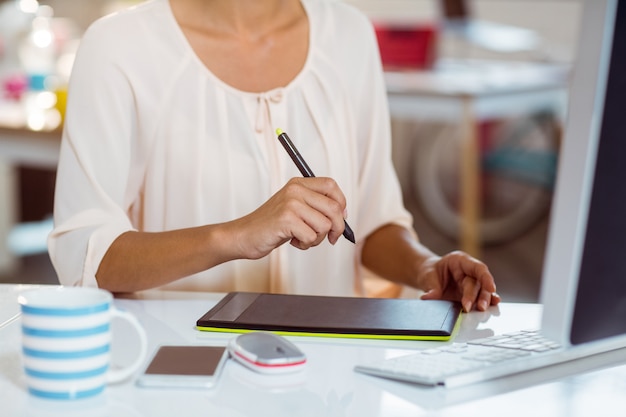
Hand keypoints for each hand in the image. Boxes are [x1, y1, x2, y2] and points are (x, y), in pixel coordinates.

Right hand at [231, 177, 347, 258]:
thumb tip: (343, 215)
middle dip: (337, 228)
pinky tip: (293, 241)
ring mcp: (290, 204)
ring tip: (301, 237)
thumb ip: (316, 207)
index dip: (341, 203)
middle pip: (334, 208)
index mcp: (298, 184)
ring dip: (317, 238)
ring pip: (325, 225)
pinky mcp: (286, 219)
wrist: (244, 236)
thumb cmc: (272, 226)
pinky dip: (305, 244)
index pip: (331, 185)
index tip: (340, 218)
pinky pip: (312, 237)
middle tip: (331, 238)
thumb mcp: (295, 209)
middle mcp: (295, 190)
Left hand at [417, 251, 500, 311]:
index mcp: (459, 261)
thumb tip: (428, 298)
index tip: (491, 288)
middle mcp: (469, 272)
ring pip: (482, 291)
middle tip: (471, 307)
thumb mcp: (427, 277)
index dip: (486, 277)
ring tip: (482, 309)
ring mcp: (471, 284)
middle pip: (478, 283)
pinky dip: (487, 303)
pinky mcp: (471, 295)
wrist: (429, 278)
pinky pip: (480, 298)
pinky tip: (492, 306)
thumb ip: (431, 288)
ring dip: (484, 301)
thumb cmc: (430, 273)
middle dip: (477, 295)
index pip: (477, 267)